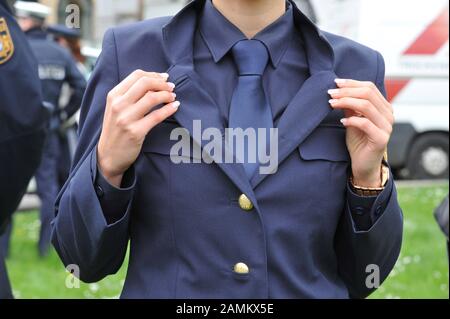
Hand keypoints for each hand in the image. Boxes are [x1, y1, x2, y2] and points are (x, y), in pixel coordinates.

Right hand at [97, 70, 179, 186]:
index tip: (164, 78)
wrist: (108, 156)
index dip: (154, 75)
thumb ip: (129, 95)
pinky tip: (175, 107)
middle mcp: (118, 105)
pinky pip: (157, 116)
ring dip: (167, 95)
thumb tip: (153, 80)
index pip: (136, 76)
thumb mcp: (115, 109)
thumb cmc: (116, 130)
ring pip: (152, 98)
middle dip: (162, 83)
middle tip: (172, 87)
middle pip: (145, 83)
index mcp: (113, 96)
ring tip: (173, 97)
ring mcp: (126, 118)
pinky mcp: (135, 132)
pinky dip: (169, 109)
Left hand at [328, 79, 393, 187]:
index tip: (335, 83)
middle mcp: (388, 114)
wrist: (364, 165)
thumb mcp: (352, 120)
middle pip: (368, 93)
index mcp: (383, 107)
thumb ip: (350, 106)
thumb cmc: (359, 142)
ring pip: (366, 106)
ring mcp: (387, 126)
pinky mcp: (381, 139)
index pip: (369, 87)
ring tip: (332, 104)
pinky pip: (365, 123)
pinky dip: (351, 120)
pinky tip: (342, 122)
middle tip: (330, 93)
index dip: (351, 83)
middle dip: (346, 91)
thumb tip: (338, 90)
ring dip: (346, 102)